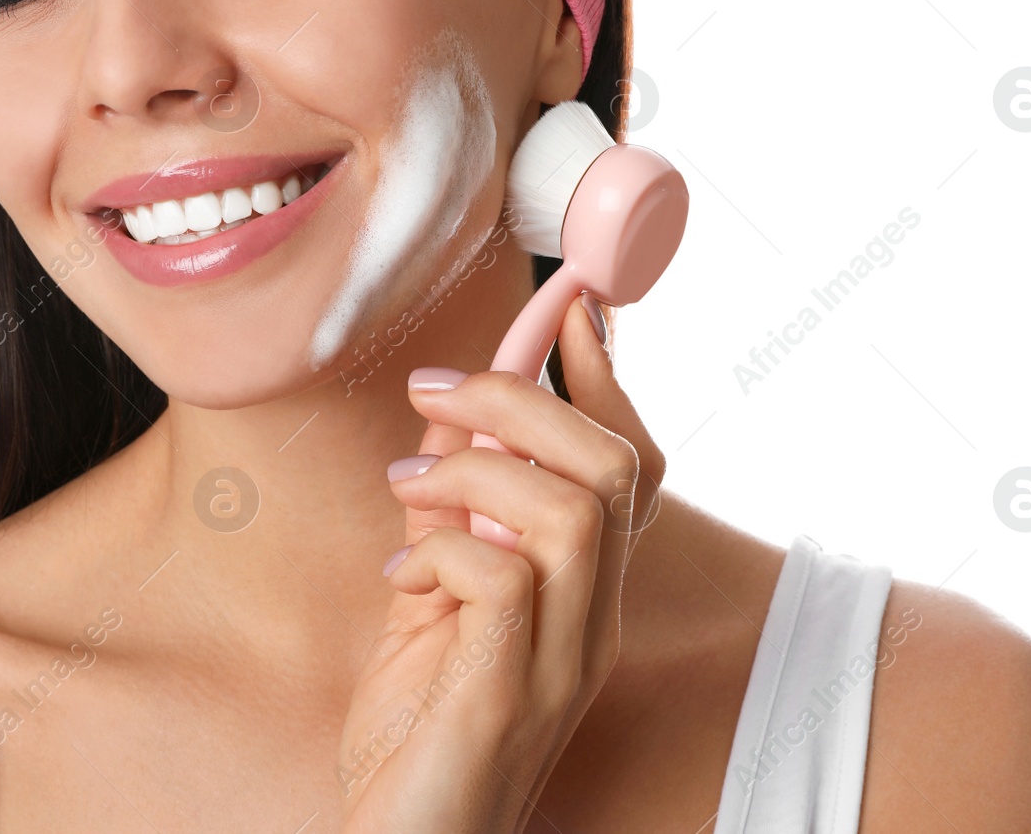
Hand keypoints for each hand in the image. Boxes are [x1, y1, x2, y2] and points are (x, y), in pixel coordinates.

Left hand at [335, 294, 667, 832]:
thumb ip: (451, 510)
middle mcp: (596, 620)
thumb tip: (451, 415)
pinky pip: (504, 577)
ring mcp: (563, 660)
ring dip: (476, 470)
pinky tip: (401, 569)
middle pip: (609, 467)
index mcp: (587, 590)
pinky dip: (442, 546)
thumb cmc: (416, 728)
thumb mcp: (431, 594)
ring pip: (572, 509)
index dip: (601, 376)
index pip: (629, 465)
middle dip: (519, 399)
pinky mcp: (511, 694)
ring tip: (405, 483)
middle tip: (430, 390)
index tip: (561, 302)